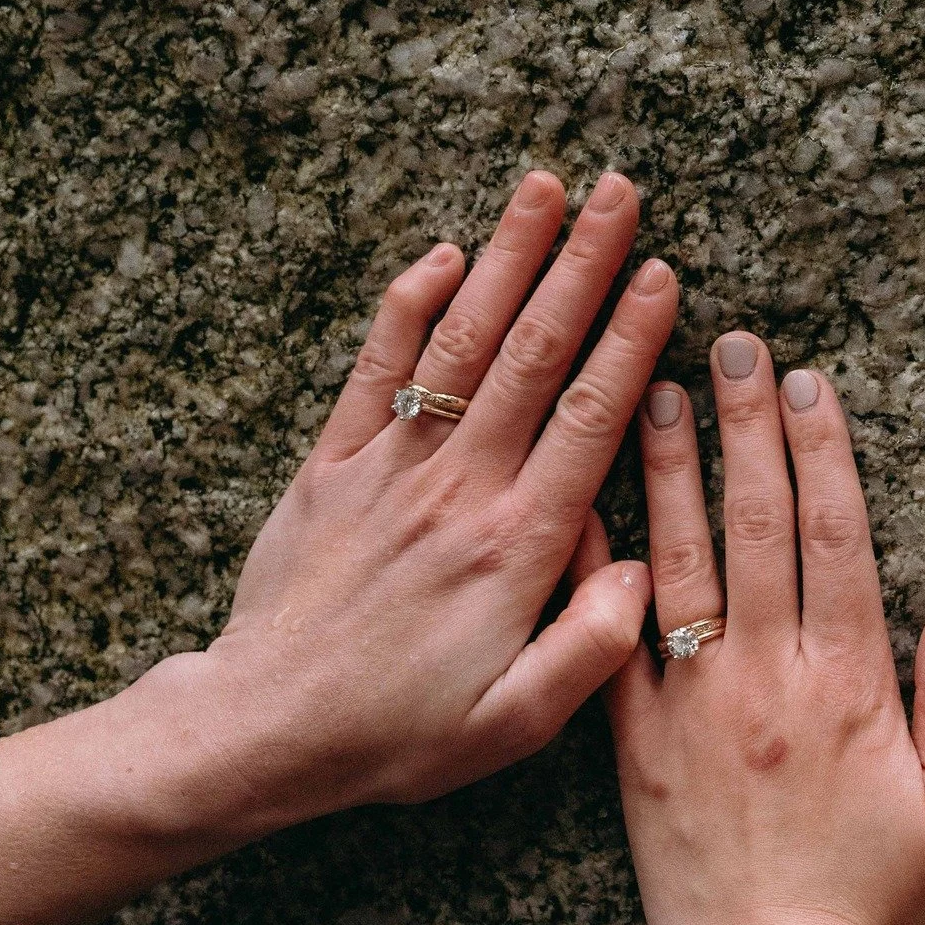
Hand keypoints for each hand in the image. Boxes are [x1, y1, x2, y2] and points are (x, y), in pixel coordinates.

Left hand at [160, 168, 677, 836]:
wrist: (264, 728)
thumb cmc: (394, 734)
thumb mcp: (512, 725)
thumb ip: (589, 650)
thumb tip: (647, 574)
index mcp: (515, 546)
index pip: (589, 417)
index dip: (630, 339)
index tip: (661, 275)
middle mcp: (457, 487)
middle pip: (533, 353)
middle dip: (580, 264)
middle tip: (616, 191)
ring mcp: (389, 467)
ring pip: (460, 342)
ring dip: (505, 259)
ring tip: (542, 190)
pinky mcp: (331, 467)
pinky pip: (374, 370)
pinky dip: (407, 306)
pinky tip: (443, 255)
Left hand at [595, 332, 924, 924]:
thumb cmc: (873, 909)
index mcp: (846, 685)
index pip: (831, 538)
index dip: (820, 453)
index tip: (806, 382)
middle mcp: (764, 677)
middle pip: (754, 527)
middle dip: (743, 428)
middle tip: (727, 346)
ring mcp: (691, 705)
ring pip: (679, 562)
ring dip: (671, 470)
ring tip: (655, 390)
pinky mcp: (632, 744)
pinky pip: (609, 642)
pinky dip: (599, 570)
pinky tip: (586, 506)